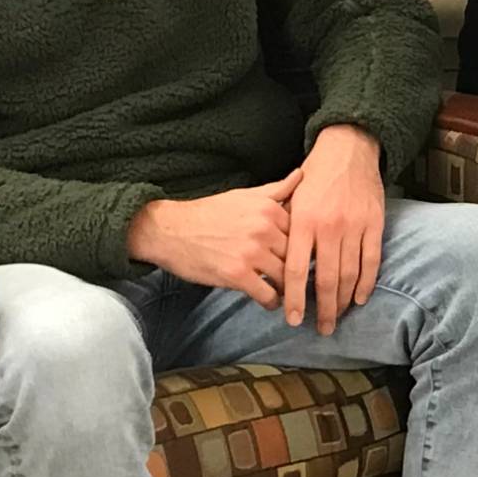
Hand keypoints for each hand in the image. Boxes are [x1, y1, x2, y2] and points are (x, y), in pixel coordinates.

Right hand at [126, 171, 301, 308]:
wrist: (170, 230)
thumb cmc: (209, 212)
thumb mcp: (245, 195)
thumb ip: (276, 190)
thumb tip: (302, 175)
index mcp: (269, 209)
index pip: (302, 231)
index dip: (305, 245)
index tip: (307, 255)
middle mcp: (264, 229)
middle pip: (297, 254)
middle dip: (299, 267)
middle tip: (302, 278)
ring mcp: (251, 252)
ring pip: (285, 276)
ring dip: (288, 287)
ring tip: (289, 292)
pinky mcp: (237, 275)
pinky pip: (267, 294)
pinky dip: (272, 301)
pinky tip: (271, 302)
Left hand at [282, 125, 386, 332]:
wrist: (348, 149)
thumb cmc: (315, 177)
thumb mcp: (291, 200)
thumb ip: (285, 232)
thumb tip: (274, 268)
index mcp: (303, 221)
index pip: (297, 271)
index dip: (294, 299)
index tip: (292, 320)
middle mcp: (329, 226)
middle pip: (327, 279)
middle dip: (324, 309)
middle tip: (321, 329)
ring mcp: (355, 225)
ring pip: (351, 274)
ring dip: (345, 301)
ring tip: (338, 316)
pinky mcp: (374, 223)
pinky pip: (372, 260)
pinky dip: (367, 282)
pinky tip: (361, 298)